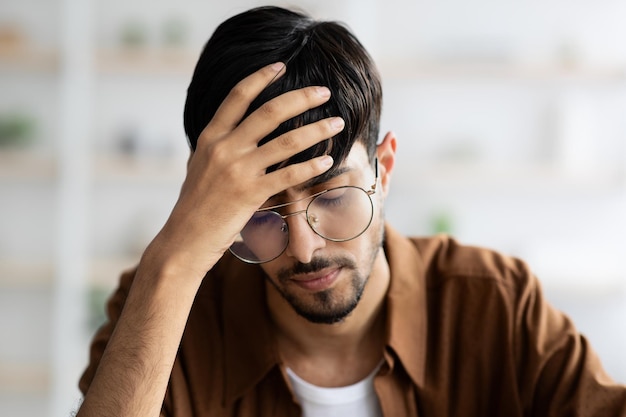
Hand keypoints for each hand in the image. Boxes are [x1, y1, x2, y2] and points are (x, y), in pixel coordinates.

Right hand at [145, 62, 343, 277]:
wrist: (184, 239)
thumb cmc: (194, 205)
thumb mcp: (199, 166)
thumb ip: (215, 146)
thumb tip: (227, 130)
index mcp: (210, 137)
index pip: (237, 97)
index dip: (260, 78)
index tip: (280, 66)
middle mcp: (223, 148)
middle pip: (268, 112)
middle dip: (301, 98)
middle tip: (324, 92)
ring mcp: (237, 170)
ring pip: (285, 142)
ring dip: (316, 130)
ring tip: (336, 123)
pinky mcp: (250, 195)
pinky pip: (288, 176)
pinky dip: (310, 166)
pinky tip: (327, 161)